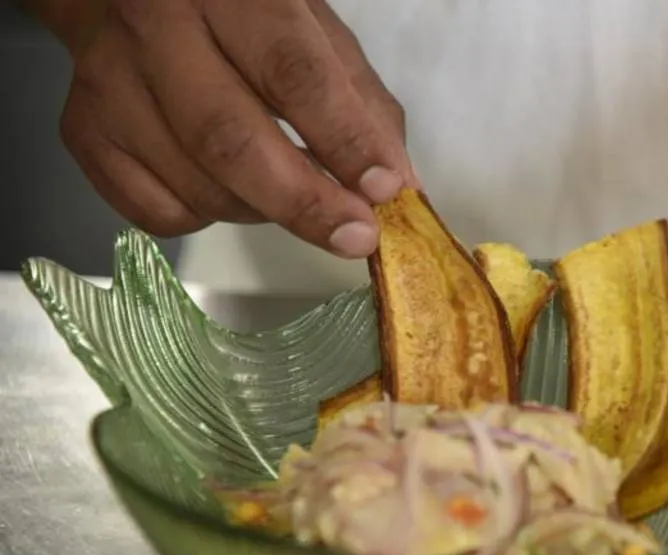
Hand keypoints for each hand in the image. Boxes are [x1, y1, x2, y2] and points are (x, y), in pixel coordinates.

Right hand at [48, 0, 413, 257]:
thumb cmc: (239, 16)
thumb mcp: (313, 33)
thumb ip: (361, 104)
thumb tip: (397, 185)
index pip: (291, 72)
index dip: (342, 139)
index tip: (383, 191)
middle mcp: (157, 27)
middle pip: (231, 140)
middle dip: (304, 202)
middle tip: (355, 236)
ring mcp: (110, 83)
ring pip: (197, 186)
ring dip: (263, 211)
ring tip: (290, 195)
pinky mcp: (85, 133)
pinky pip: (158, 212)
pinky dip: (208, 220)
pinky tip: (225, 189)